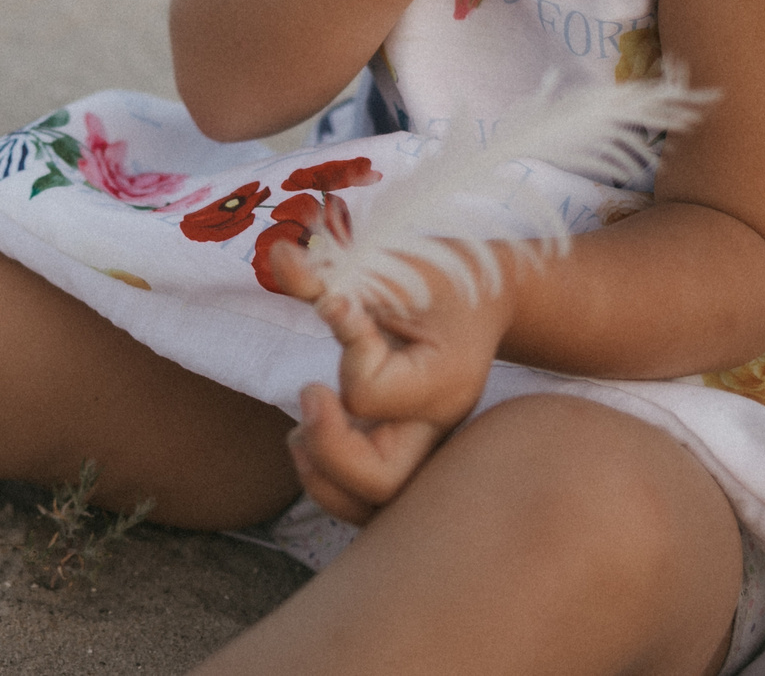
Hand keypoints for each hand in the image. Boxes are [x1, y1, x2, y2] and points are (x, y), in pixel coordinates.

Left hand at [265, 240, 513, 523]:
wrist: (485, 296)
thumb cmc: (438, 278)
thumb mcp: (388, 266)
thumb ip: (327, 274)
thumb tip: (279, 255)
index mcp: (444, 380)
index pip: (370, 394)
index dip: (345, 357)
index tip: (340, 310)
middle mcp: (437, 427)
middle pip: (381, 484)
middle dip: (328, 450)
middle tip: (308, 393)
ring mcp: (424, 449)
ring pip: (371, 509)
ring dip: (321, 479)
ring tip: (298, 434)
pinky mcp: (406, 455)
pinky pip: (365, 499)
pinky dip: (330, 483)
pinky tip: (308, 444)